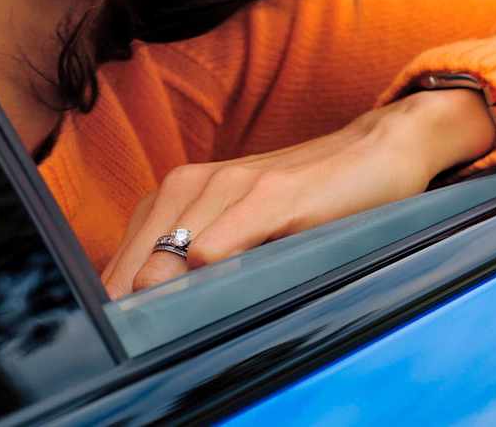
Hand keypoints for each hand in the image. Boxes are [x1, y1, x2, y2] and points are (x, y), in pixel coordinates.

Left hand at [102, 88, 494, 298]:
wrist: (375, 151)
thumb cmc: (308, 195)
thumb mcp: (243, 225)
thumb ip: (195, 258)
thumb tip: (152, 309)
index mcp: (178, 194)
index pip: (122, 265)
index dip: (121, 307)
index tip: (132, 337)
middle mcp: (194, 185)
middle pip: (135, 267)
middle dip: (134, 309)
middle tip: (147, 344)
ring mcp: (231, 186)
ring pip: (167, 256)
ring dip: (163, 296)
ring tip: (168, 330)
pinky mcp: (270, 196)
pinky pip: (217, 245)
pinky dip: (206, 273)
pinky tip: (212, 292)